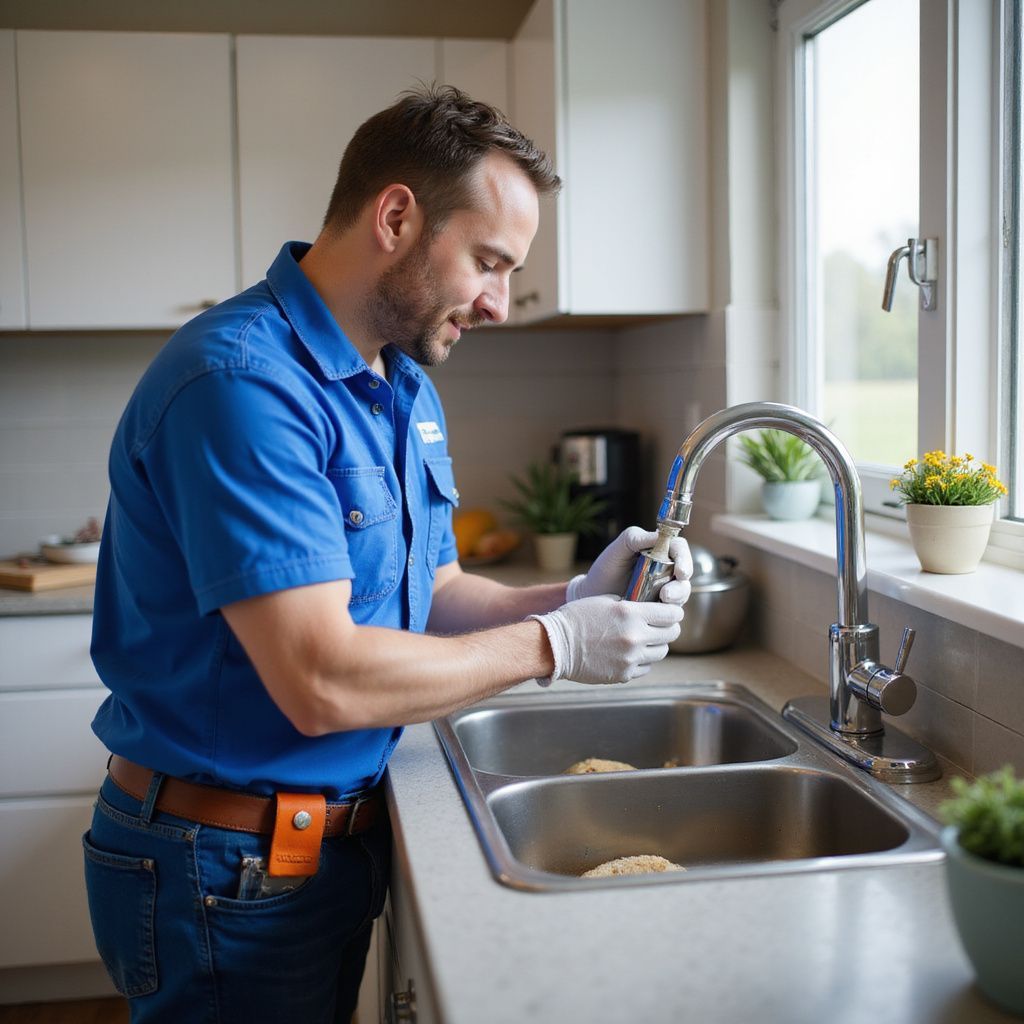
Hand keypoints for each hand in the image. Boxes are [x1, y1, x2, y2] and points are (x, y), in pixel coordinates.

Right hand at [529, 595, 682, 684]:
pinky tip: (630, 653)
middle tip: (661, 626)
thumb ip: (631, 604)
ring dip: (656, 645)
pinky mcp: (624, 674)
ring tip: (645, 640)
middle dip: (668, 628)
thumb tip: (650, 608)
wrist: (555, 646)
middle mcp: (635, 637)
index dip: (674, 612)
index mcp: (631, 614)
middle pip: (671, 634)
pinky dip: (642, 660)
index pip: (672, 614)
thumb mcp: (605, 601)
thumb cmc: (576, 618)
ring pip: (661, 652)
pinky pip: (646, 667)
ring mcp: (631, 658)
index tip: (671, 612)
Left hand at [566, 527, 692, 604]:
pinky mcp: (660, 607)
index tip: (680, 572)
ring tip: (661, 603)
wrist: (592, 595)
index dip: (685, 559)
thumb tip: (658, 535)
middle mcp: (666, 568)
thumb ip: (634, 537)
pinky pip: (672, 611)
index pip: (680, 549)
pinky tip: (656, 616)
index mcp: (658, 549)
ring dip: (676, 601)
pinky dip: (668, 614)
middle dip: (680, 586)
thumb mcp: (617, 550)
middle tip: (667, 595)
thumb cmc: (605, 569)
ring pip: (681, 594)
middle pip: (685, 575)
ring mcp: (665, 588)